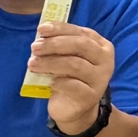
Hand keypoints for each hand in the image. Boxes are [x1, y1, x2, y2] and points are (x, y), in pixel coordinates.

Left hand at [31, 22, 114, 136]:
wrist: (75, 107)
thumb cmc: (70, 76)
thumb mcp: (68, 57)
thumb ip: (61, 45)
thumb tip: (41, 35)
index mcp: (101, 46)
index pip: (81, 32)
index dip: (61, 29)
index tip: (41, 29)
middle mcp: (105, 60)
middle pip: (81, 46)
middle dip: (55, 44)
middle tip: (34, 47)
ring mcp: (100, 79)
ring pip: (75, 65)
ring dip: (50, 63)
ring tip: (32, 64)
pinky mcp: (91, 96)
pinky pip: (73, 86)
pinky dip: (58, 82)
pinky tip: (49, 82)